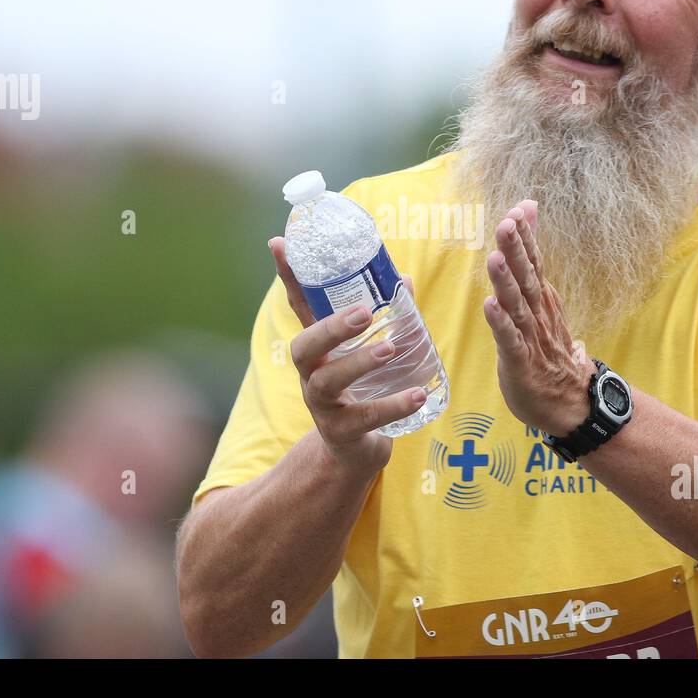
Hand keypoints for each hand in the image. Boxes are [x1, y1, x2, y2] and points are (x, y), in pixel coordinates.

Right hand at [269, 238, 423, 476]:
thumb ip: (385, 319)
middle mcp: (312, 374)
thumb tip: (404, 278)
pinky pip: (364, 418)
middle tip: (362, 313)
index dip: (289, 277)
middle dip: (330, 328)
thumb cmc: (362, 391)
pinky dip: (393, 405)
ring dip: (359, 362)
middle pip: (304, 347)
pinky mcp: (342, 433)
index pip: (299, 307)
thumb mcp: (367, 353)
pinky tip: (418, 395)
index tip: (279, 243)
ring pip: (327, 382)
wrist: (356, 454)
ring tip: (391, 348)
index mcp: (319, 349)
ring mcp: (322, 406)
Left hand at [481, 201, 595, 435]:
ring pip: (516, 305)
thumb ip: (535, 274)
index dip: (525, 237)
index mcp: (541, 300)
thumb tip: (542, 261)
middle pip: (526, 277)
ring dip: (506, 282)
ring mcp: (531, 338)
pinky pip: (510, 340)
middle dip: (516, 249)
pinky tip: (490, 307)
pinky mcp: (521, 363)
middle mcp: (537, 314)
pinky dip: (500, 324)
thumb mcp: (542, 308)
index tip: (518, 209)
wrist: (572, 402)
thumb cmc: (549, 352)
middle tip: (507, 222)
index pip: (533, 262)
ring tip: (496, 259)